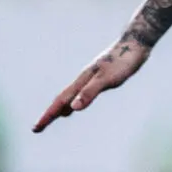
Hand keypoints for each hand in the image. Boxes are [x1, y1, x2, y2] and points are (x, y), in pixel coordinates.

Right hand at [34, 36, 150, 132]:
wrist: (136, 43)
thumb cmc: (123, 61)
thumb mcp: (107, 79)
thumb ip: (90, 92)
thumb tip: (73, 108)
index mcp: (82, 81)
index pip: (60, 102)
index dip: (48, 116)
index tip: (35, 129)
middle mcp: (83, 79)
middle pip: (62, 99)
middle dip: (50, 114)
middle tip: (37, 128)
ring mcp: (91, 77)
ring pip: (71, 95)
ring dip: (60, 107)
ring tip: (54, 118)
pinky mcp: (100, 76)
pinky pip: (81, 92)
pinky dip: (74, 101)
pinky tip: (76, 105)